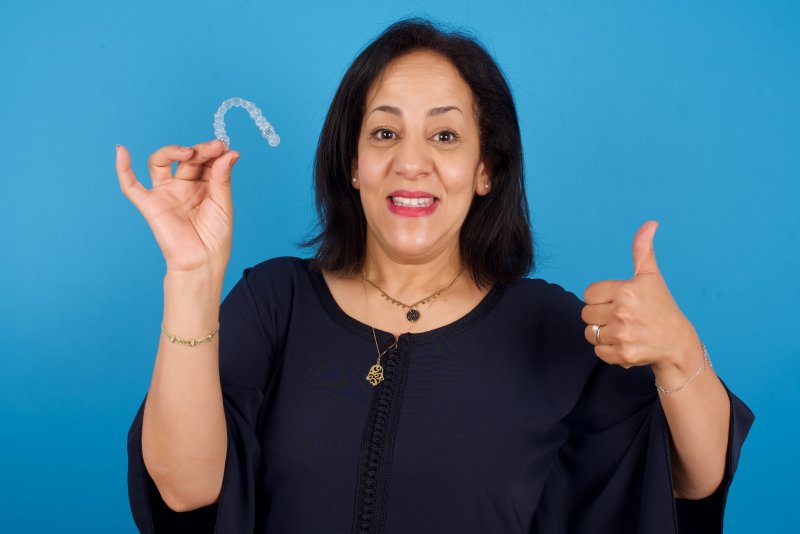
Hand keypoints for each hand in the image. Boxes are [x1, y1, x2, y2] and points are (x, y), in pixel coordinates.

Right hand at [116, 140, 239, 276]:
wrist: (201, 262)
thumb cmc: (215, 237)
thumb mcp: (223, 204)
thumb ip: (222, 178)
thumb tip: (229, 152)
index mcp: (204, 185)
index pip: (205, 160)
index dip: (213, 151)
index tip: (224, 147)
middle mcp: (183, 185)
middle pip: (186, 158)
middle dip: (200, 150)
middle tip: (214, 147)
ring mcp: (166, 193)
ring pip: (160, 162)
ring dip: (172, 151)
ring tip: (188, 152)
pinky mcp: (150, 205)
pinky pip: (131, 185)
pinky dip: (123, 168)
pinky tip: (121, 150)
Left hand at [581, 221, 701, 373]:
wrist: (677, 344)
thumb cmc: (661, 307)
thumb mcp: (651, 277)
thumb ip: (643, 250)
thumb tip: (650, 223)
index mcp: (626, 290)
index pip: (588, 294)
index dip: (600, 298)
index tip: (618, 301)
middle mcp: (623, 312)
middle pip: (586, 314)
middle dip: (600, 316)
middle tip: (622, 317)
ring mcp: (623, 335)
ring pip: (590, 334)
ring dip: (603, 334)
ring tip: (624, 331)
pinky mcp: (624, 355)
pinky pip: (598, 352)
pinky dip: (608, 351)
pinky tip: (626, 344)